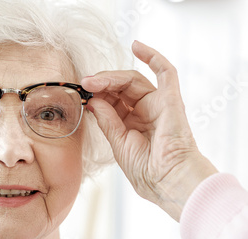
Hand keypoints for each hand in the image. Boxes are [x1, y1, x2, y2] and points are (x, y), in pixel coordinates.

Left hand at [81, 41, 216, 220]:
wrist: (167, 181)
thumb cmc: (146, 171)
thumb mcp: (118, 143)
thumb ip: (106, 120)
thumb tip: (92, 101)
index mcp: (131, 124)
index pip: (111, 101)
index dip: (96, 94)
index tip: (79, 93)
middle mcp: (144, 112)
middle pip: (120, 88)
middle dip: (101, 84)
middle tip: (84, 84)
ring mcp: (158, 105)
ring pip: (133, 80)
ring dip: (112, 77)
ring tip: (93, 80)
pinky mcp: (170, 100)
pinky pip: (166, 72)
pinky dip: (153, 56)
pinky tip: (137, 46)